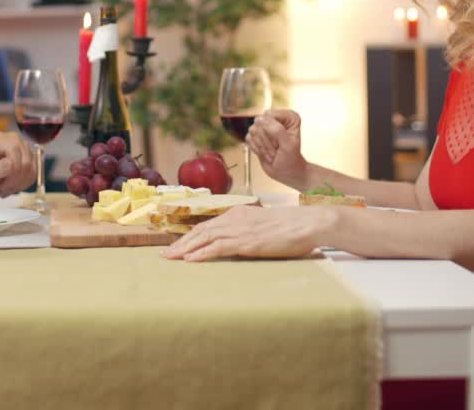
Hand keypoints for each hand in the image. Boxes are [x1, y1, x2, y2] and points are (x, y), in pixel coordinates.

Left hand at [0, 130, 36, 196]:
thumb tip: (11, 164)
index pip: (14, 149)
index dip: (13, 170)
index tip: (2, 185)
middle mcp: (11, 138)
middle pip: (25, 159)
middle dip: (16, 179)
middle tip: (5, 189)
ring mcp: (22, 146)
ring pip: (31, 166)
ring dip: (21, 182)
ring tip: (8, 188)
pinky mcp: (30, 155)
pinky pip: (35, 171)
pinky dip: (25, 182)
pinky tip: (14, 186)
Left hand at [159, 205, 333, 261]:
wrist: (308, 223)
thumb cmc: (291, 227)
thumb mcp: (264, 226)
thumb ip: (248, 231)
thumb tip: (239, 242)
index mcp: (238, 214)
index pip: (207, 226)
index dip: (189, 236)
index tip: (177, 246)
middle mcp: (234, 219)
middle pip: (200, 231)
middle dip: (181, 243)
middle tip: (165, 255)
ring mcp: (240, 230)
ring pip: (204, 238)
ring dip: (185, 249)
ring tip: (170, 258)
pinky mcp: (246, 242)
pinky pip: (218, 247)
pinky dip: (201, 253)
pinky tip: (190, 259)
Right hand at [246, 109, 308, 188]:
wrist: (286, 172)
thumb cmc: (291, 159)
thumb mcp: (288, 145)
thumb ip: (277, 130)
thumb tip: (261, 119)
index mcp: (289, 117)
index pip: (270, 115)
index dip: (272, 130)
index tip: (280, 142)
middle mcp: (276, 119)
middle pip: (260, 122)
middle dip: (267, 140)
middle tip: (277, 149)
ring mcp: (265, 127)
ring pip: (253, 130)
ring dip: (262, 146)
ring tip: (272, 152)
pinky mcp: (256, 135)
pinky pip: (248, 138)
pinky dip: (256, 149)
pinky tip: (266, 153)